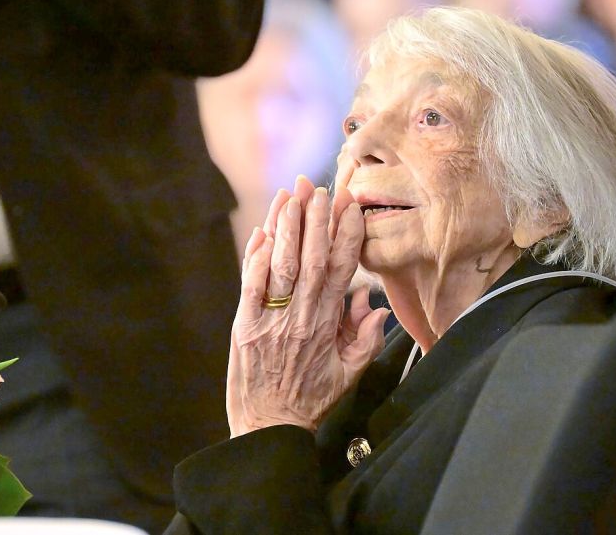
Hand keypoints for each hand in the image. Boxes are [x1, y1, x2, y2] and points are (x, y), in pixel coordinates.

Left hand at [227, 176, 389, 437]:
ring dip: (287, 226)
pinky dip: (256, 257)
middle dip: (315, 219)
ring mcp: (270, 320)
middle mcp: (300, 318)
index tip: (350, 206)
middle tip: (318, 186)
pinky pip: (251, 285)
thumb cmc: (309, 402)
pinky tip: (261, 231)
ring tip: (291, 194)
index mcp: (328, 326)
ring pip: (281, 265)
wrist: (268, 428)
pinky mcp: (243, 326)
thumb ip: (365, 337)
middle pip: (312, 258)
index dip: (347, 235)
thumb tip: (371, 301)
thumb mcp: (349, 374)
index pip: (342, 271)